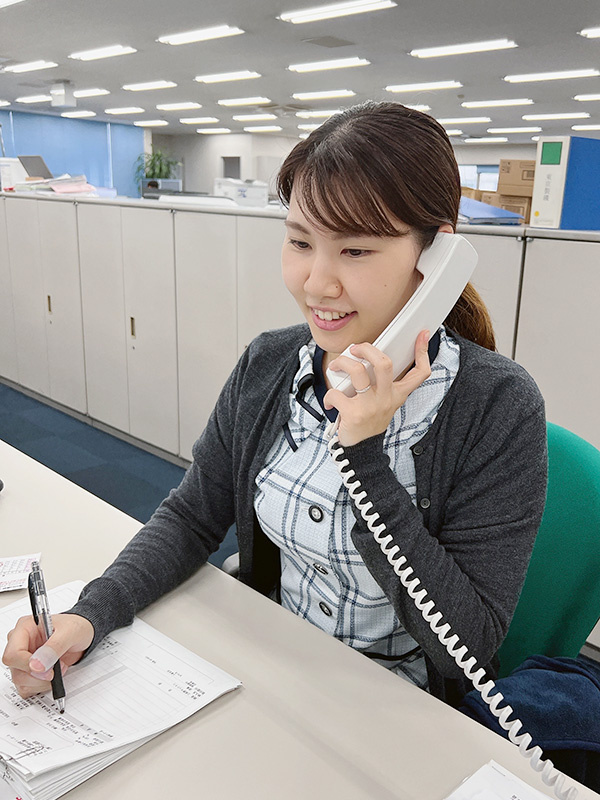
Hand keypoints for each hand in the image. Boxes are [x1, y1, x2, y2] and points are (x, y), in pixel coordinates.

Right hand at [2, 613, 93, 698]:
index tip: (46, 669)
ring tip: (59, 668)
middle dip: (38, 676)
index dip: (27, 665)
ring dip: (42, 681)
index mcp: (24, 628)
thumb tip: (36, 665)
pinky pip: (26, 688)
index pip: (12, 654)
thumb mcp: (70, 632)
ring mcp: (23, 659)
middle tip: (58, 668)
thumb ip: (54, 647)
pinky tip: (53, 675)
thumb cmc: (76, 627)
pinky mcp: (28, 671)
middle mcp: (20, 644)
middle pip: (15, 671)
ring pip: (20, 682)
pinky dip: (41, 686)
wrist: (82, 635)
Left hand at [324, 330, 431, 446]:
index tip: (422, 335)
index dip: (423, 352)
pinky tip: (330, 401)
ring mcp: (371, 406)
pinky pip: (336, 393)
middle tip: (356, 348)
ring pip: (358, 371)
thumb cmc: (370, 422)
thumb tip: (367, 359)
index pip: (419, 373)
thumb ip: (382, 384)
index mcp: (397, 394)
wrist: (362, 450)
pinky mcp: (353, 413)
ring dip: (342, 363)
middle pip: (384, 364)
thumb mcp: (384, 403)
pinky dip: (329, 395)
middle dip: (367, 349)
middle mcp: (387, 399)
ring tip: (336, 366)